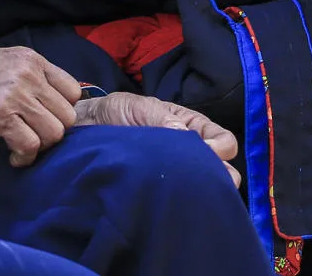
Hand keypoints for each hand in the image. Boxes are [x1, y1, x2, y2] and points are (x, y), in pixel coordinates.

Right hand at [0, 47, 81, 166]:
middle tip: (32, 137)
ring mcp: (17, 94)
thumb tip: (48, 103)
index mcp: (32, 59)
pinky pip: (30, 145)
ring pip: (54, 133)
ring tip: (21, 147)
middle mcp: (29, 74)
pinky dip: (24, 157)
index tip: (45, 120)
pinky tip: (12, 156)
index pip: (73, 90)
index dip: (62, 111)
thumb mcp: (3, 62)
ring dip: (40, 146)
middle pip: (68, 116)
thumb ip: (28, 76)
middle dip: (52, 132)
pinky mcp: (1, 115)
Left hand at [74, 92, 240, 187]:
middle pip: (221, 170)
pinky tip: (171, 202)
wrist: (87, 128)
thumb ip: (163, 120)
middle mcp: (189, 150)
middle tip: (205, 183)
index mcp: (191, 127)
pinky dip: (178, 200)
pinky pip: (176, 197)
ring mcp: (174, 170)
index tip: (206, 154)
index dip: (220, 149)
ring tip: (188, 193)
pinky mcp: (158, 187)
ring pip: (202, 187)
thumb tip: (188, 139)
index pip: (224, 142)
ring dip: (200, 190)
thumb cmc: (117, 111)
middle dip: (219, 177)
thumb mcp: (141, 108)